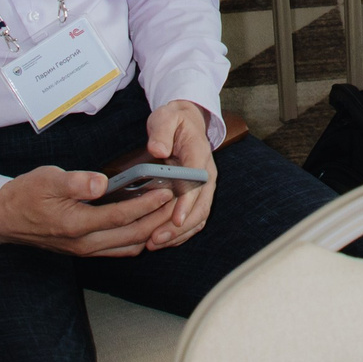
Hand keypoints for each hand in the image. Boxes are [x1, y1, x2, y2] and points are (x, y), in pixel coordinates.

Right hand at [0, 164, 185, 257]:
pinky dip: (137, 239)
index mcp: (76, 225)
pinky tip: (147, 224)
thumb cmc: (27, 194)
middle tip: (177, 203)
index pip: (121, 217)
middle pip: (132, 236)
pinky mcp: (85, 250)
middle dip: (158, 220)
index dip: (147, 205)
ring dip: (150, 231)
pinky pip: (118, 250)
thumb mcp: (48, 180)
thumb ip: (76, 182)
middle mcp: (84, 243)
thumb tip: (102, 182)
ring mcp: (85, 250)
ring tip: (168, 212)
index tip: (166, 192)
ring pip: (128, 246)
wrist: (4, 217)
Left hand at [135, 100, 217, 249]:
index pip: (198, 181)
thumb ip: (161, 131)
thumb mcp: (166, 117)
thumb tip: (158, 150)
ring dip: (179, 233)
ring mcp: (204, 187)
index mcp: (199, 155)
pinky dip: (180, 232)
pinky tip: (163, 240)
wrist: (186, 121)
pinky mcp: (197, 195)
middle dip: (180, 226)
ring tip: (155, 243)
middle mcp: (206, 174)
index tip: (176, 218)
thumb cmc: (174, 120)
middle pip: (201, 206)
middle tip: (157, 238)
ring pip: (198, 216)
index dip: (188, 201)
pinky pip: (193, 218)